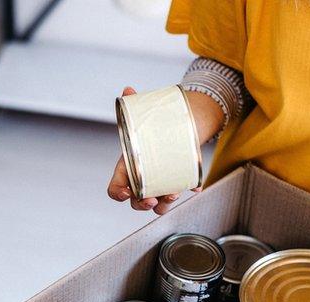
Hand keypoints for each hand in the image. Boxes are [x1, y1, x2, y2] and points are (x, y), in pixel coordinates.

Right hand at [108, 86, 222, 214]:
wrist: (176, 126)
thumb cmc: (153, 127)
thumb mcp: (143, 117)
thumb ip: (134, 105)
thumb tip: (128, 90)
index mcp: (128, 168)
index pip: (116, 189)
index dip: (118, 194)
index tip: (126, 193)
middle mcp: (142, 181)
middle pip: (136, 201)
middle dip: (143, 204)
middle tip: (152, 199)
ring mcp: (158, 185)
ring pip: (157, 204)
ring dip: (163, 204)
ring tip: (173, 193)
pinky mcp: (175, 183)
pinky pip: (179, 194)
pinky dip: (186, 191)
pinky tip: (194, 185)